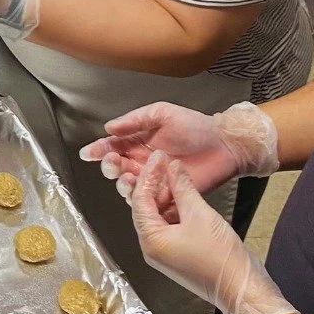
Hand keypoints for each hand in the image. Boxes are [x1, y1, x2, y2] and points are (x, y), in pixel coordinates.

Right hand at [80, 101, 277, 215]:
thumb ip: (135, 120)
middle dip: (109, 167)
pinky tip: (141, 190)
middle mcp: (141, 162)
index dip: (98, 150)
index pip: (111, 147)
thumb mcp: (162, 114)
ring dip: (123, 182)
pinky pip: (147, 200)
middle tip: (113, 163)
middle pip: (115, 169)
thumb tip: (109, 127)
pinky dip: (140, 197)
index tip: (89, 153)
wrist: (224, 145)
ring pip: (127, 186)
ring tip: (128, 176)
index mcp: (137, 142)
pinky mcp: (166, 194)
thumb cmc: (196, 127)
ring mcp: (153, 180)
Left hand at [131, 152, 297, 313]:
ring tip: (172, 173)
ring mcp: (163, 253)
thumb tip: (173, 167)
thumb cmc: (222, 258)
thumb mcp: (201, 215)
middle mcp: (150, 248)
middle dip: (153, 183)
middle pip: (144, 208)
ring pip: (156, 216)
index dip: (149, 175)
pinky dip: (173, 208)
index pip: (139, 200)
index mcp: (150, 240)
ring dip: (164, 195)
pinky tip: (181, 194)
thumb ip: (183, 189)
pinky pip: (168, 226)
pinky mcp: (176, 254)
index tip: (158, 157)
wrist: (243, 290)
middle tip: (163, 162)